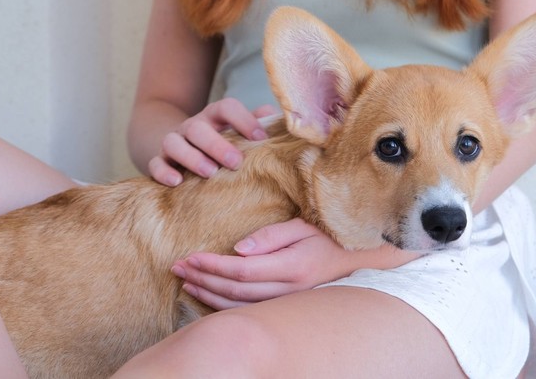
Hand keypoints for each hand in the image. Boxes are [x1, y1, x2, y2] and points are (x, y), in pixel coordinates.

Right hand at [149, 98, 276, 185]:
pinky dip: (163, 172)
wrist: (181, 147)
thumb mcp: (238, 132)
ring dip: (192, 157)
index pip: (226, 107)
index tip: (261, 138)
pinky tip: (177, 182)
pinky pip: (154, 164)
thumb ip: (257, 125)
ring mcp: (173, 143)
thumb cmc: (220, 142)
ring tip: (210, 173)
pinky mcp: (159, 161)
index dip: (243, 119)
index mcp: (214, 117)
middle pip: (198, 128)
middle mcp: (192, 126)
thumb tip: (281, 120)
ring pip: (173, 143)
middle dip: (217, 145)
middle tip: (236, 163)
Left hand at [170, 218, 421, 309]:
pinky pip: (248, 309)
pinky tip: (207, 296)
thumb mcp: (303, 226)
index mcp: (290, 267)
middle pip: (234, 290)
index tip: (189, 257)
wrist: (358, 259)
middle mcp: (286, 290)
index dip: (212, 266)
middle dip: (202, 279)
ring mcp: (285, 301)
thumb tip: (238, 248)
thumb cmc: (328, 236)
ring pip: (238, 305)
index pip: (241, 270)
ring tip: (185, 282)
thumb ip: (271, 236)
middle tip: (177, 267)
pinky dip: (223, 305)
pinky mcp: (283, 304)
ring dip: (208, 294)